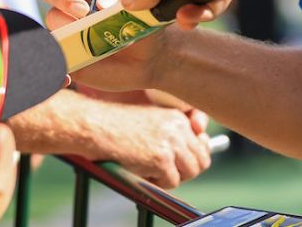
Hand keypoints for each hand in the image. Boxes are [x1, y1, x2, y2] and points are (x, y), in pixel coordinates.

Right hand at [39, 0, 177, 90]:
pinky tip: (70, 78)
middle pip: (51, 15)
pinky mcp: (69, 63)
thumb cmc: (141, 23)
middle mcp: (67, 16)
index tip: (84, 10)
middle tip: (86, 29)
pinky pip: (53, 69)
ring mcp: (67, 40)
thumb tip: (102, 4)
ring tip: (94, 54)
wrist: (147, 58)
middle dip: (65, 24)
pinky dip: (58, 75)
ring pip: (52, 42)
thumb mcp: (135, 2)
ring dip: (67, 49)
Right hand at [85, 99, 213, 187]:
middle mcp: (179, 128)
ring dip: (172, 177)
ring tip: (152, 170)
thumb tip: (194, 156)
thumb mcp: (152, 123)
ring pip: (190, 172)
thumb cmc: (119, 126)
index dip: (194, 158)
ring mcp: (171, 143)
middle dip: (186, 171)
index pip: (203, 144)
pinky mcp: (161, 159)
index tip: (182, 163)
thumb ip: (174, 135)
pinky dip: (157, 182)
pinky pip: (171, 182)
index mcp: (178, 117)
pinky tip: (141, 170)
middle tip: (166, 172)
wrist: (98, 127)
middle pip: (201, 161)